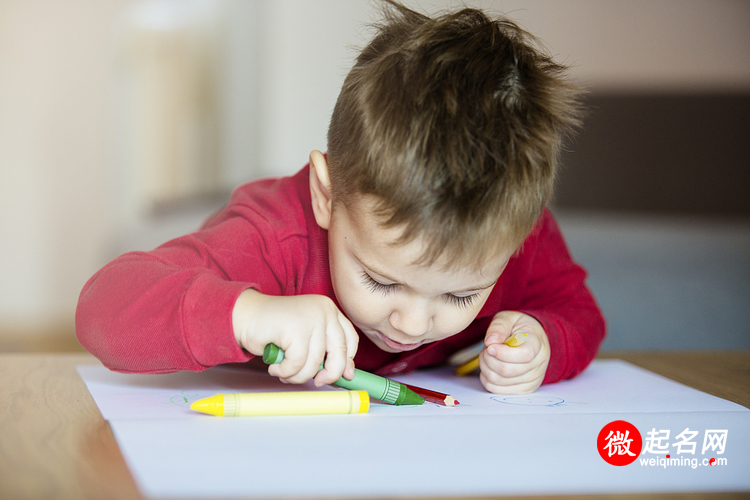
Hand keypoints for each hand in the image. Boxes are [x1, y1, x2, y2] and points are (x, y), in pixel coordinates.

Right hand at [232, 289, 357, 386]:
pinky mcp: (295, 327)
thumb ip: (326, 351)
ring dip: (299, 376)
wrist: (246, 316)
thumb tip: (347, 374)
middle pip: (340, 352)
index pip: (350, 339)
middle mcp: (324, 310)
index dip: (347, 361)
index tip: (342, 376)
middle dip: (329, 374)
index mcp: (329, 310)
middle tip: (317, 382)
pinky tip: (275, 367)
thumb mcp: (307, 338)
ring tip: (284, 373)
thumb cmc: (275, 329)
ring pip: (315, 362)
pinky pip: (297, 363)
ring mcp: (310, 317)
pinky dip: (285, 372)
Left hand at [479, 310, 549, 393]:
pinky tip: (488, 367)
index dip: (502, 353)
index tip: (490, 346)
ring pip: (500, 381)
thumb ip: (499, 327)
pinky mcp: (524, 390)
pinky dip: (487, 379)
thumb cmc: (518, 327)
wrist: (531, 338)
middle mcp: (539, 364)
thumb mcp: (509, 318)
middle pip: (508, 370)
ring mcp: (533, 379)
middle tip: (486, 349)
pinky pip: (498, 390)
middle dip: (489, 359)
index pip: (524, 355)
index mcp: (538, 344)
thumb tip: (490, 342)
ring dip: (486, 368)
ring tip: (487, 356)